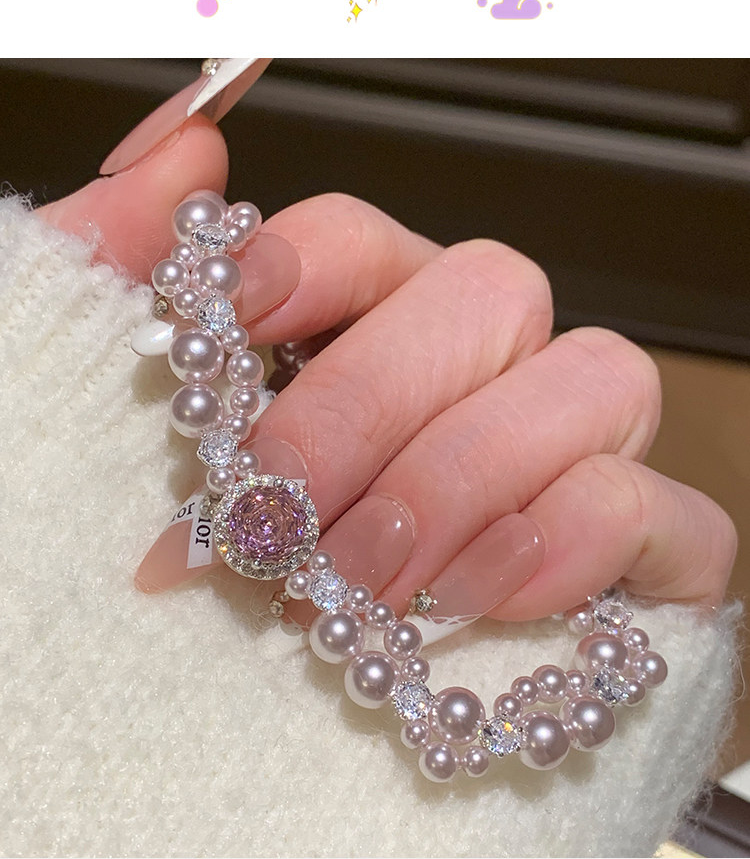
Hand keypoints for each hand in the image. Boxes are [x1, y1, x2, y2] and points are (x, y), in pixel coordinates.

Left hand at [38, 109, 736, 636]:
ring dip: (463, 477)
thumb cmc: (234, 575)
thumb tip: (182, 147)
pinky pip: (669, 511)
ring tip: (362, 577)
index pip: (372, 240)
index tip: (234, 325)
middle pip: (490, 293)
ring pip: (598, 376)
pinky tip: (469, 601)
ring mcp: (586, 452)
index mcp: (384, 328)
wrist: (293, 738)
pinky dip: (566, 544)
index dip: (312, 262)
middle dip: (374, 402)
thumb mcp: (157, 431)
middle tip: (279, 514)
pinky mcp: (653, 554)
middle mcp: (496, 369)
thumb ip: (148, 277)